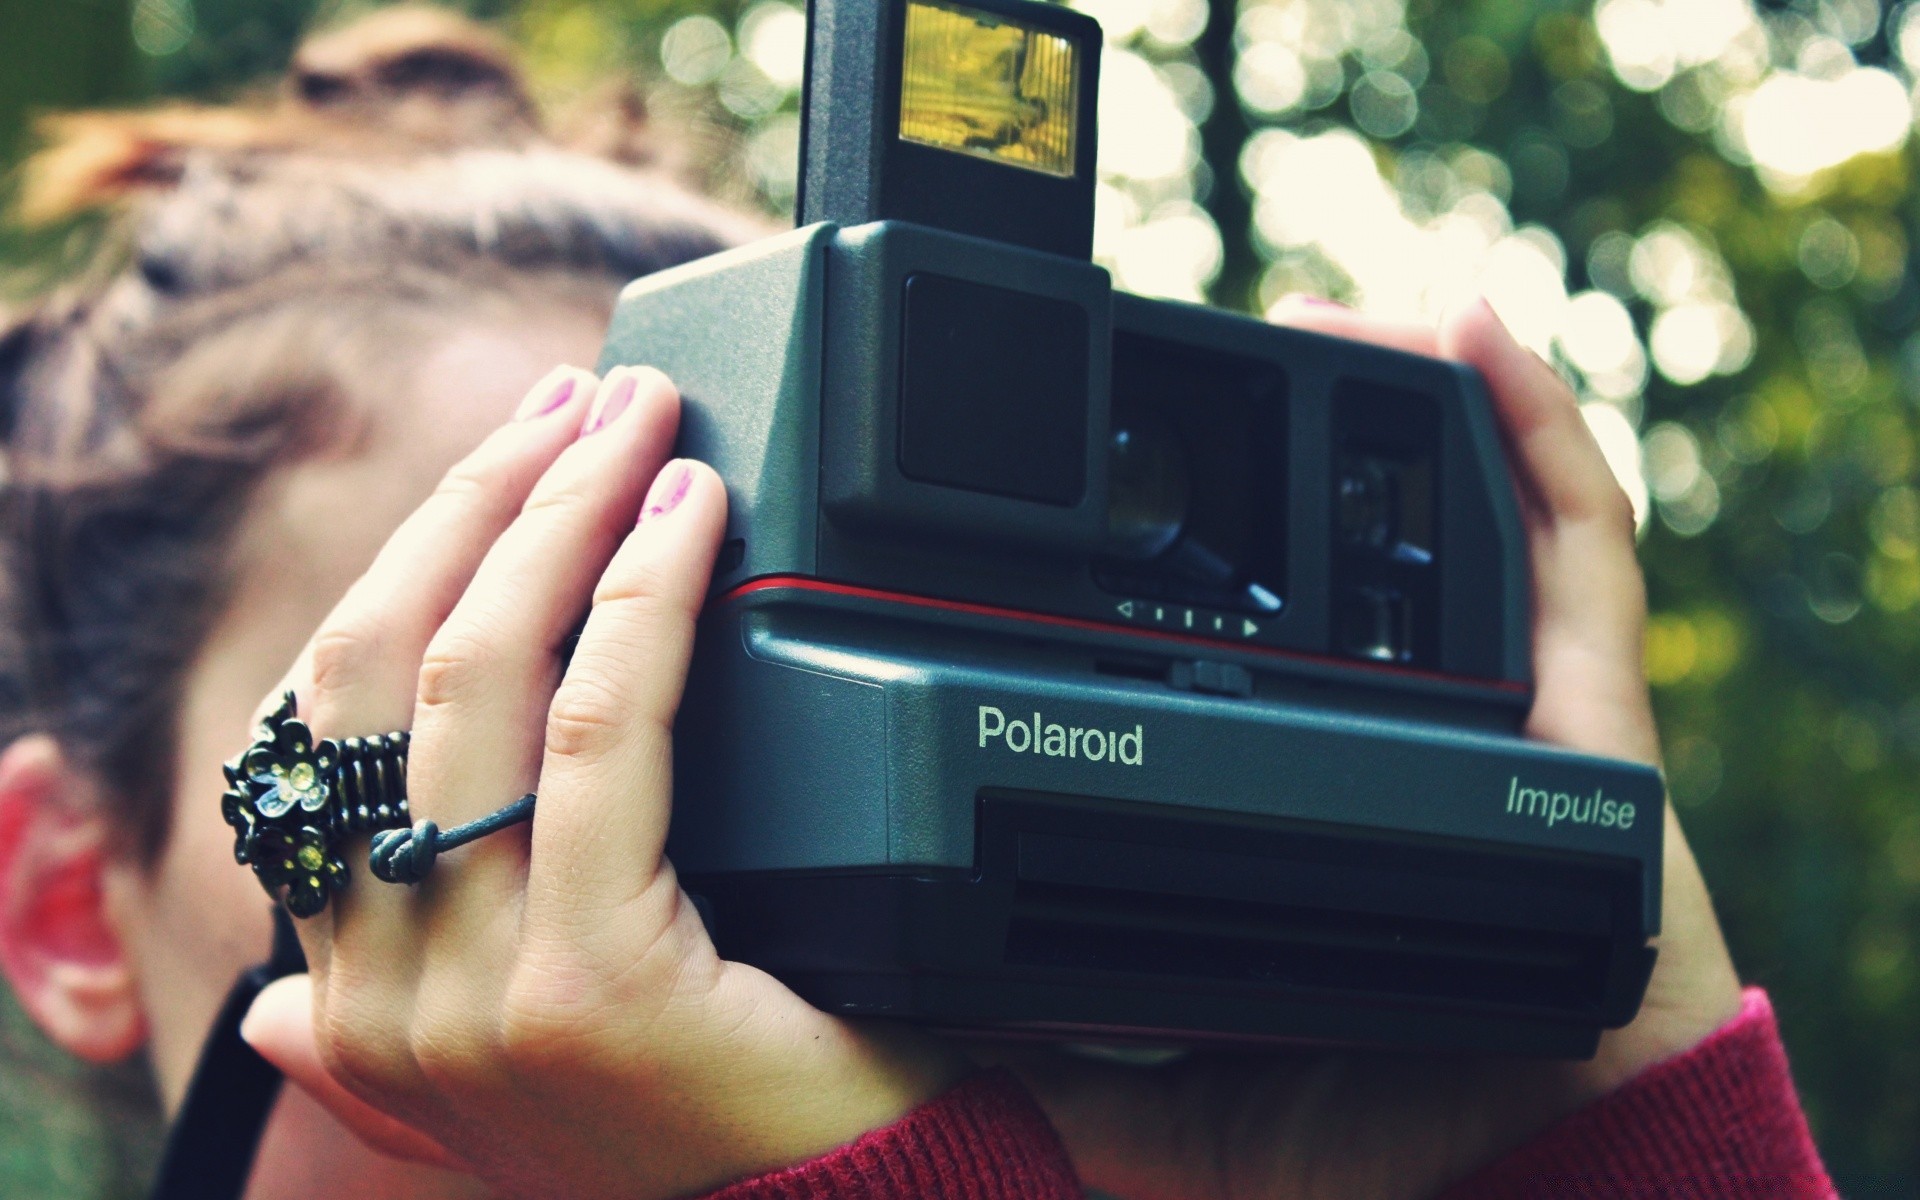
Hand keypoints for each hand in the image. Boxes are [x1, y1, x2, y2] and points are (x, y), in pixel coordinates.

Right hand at [239, 365, 961, 1198]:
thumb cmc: (698, 1122)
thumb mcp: (511, 1066)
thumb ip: (383, 1030)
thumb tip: (277, 1003)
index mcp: (351, 997)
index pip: (326, 727)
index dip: (408, 564)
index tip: (505, 460)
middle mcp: (382, 995)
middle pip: (387, 676)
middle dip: (480, 506)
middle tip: (579, 399)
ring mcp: (473, 995)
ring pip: (483, 685)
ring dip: (561, 517)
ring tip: (639, 419)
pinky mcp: (587, 983)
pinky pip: (604, 738)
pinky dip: (643, 600)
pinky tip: (687, 514)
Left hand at [986, 298, 1742, 1199]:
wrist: (1537, 1182)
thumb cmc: (1371, 1134)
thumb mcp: (1157, 1101)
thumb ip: (1043, 1052)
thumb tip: (906, 1010)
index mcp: (1299, 789)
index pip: (1234, 639)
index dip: (1185, 545)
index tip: (1096, 467)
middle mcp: (1401, 732)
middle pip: (1344, 547)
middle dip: (1283, 436)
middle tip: (1202, 358)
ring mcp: (1499, 717)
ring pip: (1452, 516)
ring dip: (1392, 397)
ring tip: (1313, 315)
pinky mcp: (1597, 723)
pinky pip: (1576, 554)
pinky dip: (1535, 432)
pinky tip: (1465, 337)